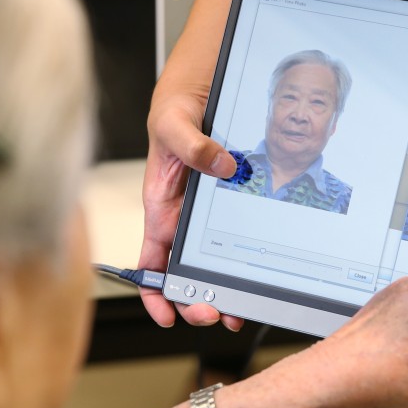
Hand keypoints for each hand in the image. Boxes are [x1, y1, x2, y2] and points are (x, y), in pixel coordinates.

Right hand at [138, 78, 240, 329]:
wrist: (198, 92)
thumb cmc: (174, 112)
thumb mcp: (175, 125)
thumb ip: (193, 146)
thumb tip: (221, 165)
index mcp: (160, 208)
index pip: (150, 262)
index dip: (154, 293)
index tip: (167, 314)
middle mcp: (182, 219)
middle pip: (184, 273)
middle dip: (196, 300)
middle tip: (215, 313)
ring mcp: (206, 216)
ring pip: (212, 265)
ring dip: (223, 289)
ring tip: (238, 309)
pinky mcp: (229, 207)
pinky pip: (235, 240)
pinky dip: (244, 262)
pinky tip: (258, 274)